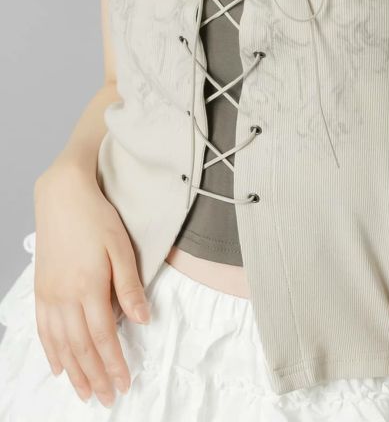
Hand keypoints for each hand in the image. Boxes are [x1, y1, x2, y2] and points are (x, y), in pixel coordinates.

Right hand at [32, 160, 149, 407]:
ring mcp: (50, 294)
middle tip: (107, 398)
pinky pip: (44, 329)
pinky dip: (51, 352)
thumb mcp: (121, 247)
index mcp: (89, 287)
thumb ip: (130, 286)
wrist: (62, 195)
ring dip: (74, 372)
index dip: (114, 363)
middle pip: (82, 347)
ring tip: (84, 393)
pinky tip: (59, 366)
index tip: (124, 383)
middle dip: (95, 376)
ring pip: (61, 344)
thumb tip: (143, 320)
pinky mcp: (41, 289)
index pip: (104, 337)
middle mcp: (66, 296)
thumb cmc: (97, 216)